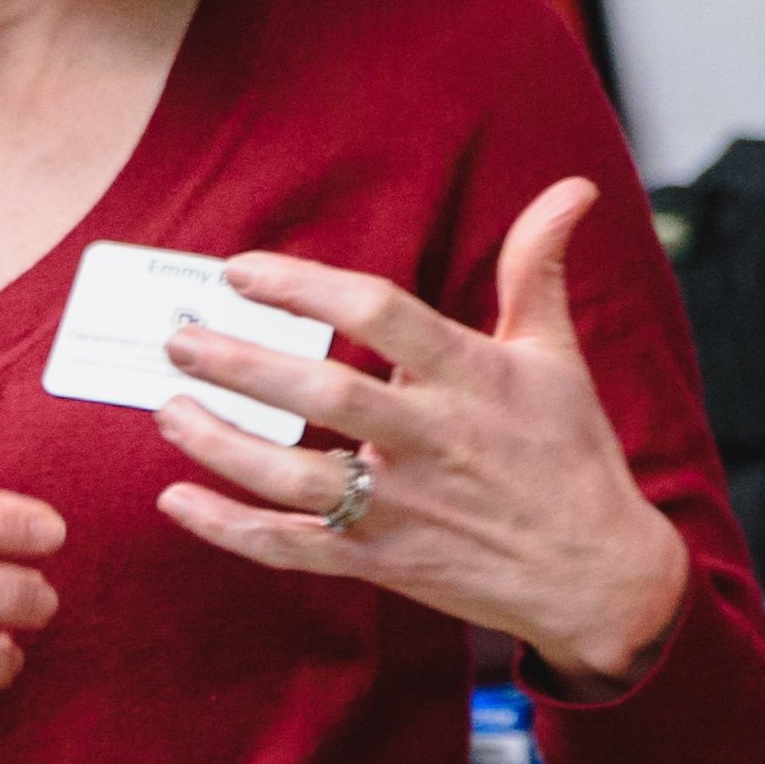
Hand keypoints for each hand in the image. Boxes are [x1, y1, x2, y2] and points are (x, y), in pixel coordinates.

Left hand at [151, 178, 691, 695]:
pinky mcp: (384, 562)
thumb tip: (573, 188)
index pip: (380, 313)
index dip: (305, 286)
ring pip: (297, 477)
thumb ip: (536, 267)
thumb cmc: (570, 454)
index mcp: (472, 378)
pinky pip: (294, 547)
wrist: (597, 575)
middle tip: (180, 337)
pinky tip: (177, 501)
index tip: (240, 271)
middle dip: (245, 364)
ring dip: (222, 444)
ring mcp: (404, 508)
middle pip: (326, 395)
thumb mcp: (557, 354)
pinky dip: (230, 531)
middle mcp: (433, 441)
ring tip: (167, 408)